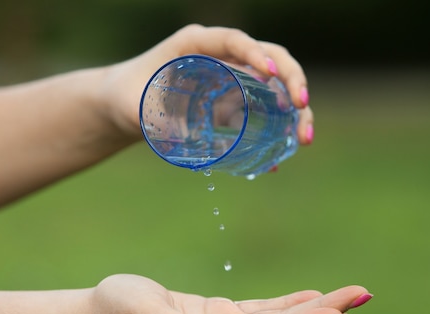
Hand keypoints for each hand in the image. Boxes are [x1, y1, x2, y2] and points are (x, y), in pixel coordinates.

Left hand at [97, 24, 313, 146]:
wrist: (126, 104)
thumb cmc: (126, 95)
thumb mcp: (132, 105)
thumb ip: (149, 117)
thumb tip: (178, 137)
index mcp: (196, 44)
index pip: (233, 40)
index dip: (255, 52)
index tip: (269, 73)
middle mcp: (221, 57)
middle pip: (270, 58)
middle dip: (292, 80)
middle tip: (302, 106)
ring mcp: (232, 80)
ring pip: (275, 87)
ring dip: (295, 111)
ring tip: (303, 139)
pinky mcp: (233, 104)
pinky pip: (263, 113)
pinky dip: (276, 132)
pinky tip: (281, 157)